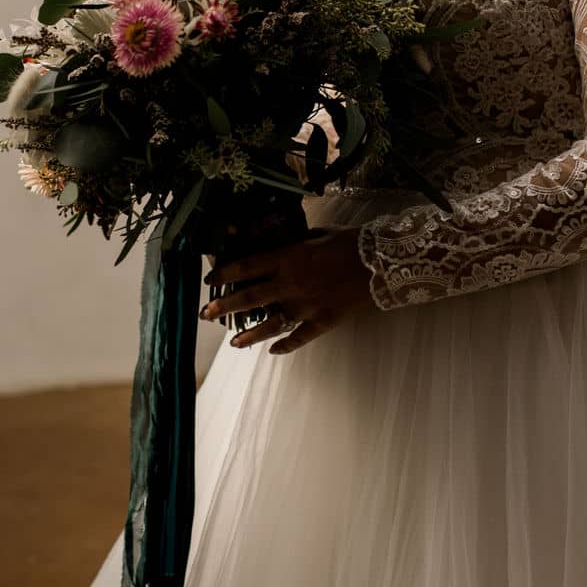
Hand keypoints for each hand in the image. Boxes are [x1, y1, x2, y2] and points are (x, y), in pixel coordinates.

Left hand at [200, 226, 371, 353]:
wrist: (381, 262)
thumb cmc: (349, 241)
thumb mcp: (317, 234)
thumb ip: (295, 242)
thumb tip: (280, 242)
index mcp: (287, 258)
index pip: (246, 266)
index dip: (224, 274)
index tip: (210, 281)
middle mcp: (290, 284)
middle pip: (249, 298)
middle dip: (224, 307)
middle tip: (205, 314)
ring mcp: (305, 306)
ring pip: (269, 324)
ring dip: (249, 335)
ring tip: (233, 343)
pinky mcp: (322, 322)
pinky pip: (299, 338)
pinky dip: (285, 346)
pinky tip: (273, 351)